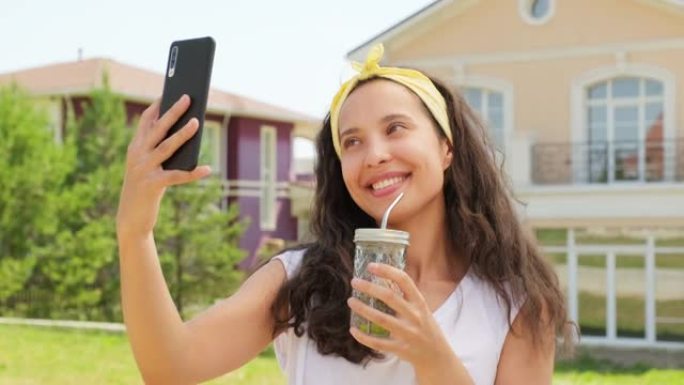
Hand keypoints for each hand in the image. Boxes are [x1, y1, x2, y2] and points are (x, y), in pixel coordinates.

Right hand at [116, 95, 211, 238]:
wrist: (130, 218)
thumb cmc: (144, 189)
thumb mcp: (147, 167)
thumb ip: (160, 152)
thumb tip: (185, 136)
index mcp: (135, 148)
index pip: (145, 122)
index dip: (157, 107)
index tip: (168, 93)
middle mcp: (137, 155)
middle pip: (158, 129)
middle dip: (173, 112)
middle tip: (187, 98)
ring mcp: (143, 169)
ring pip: (167, 147)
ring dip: (183, 134)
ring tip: (197, 122)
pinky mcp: (152, 185)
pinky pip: (177, 176)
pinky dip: (193, 173)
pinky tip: (207, 169)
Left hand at [347, 262, 454, 371]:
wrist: (438, 357)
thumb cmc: (426, 328)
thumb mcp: (422, 310)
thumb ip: (407, 297)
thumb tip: (383, 279)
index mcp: (420, 303)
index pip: (404, 280)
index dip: (387, 271)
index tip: (371, 266)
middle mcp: (415, 316)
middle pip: (389, 297)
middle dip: (369, 287)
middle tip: (354, 282)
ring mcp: (408, 334)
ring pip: (381, 319)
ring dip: (363, 309)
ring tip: (351, 301)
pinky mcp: (401, 349)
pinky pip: (378, 343)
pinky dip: (364, 337)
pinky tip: (353, 329)